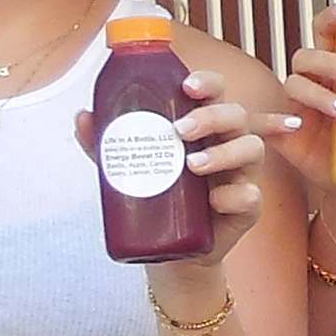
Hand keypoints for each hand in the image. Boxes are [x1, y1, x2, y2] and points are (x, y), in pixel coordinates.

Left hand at [70, 71, 277, 243]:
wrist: (168, 253)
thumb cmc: (156, 198)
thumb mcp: (125, 168)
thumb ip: (106, 144)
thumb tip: (82, 117)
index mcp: (203, 127)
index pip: (215, 92)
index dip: (208, 82)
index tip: (186, 86)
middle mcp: (227, 144)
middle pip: (236, 114)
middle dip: (211, 116)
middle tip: (180, 130)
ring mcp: (240, 176)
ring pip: (252, 149)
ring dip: (225, 152)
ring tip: (192, 165)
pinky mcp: (246, 209)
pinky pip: (252, 197)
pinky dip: (236, 195)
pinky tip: (214, 201)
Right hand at [262, 6, 335, 207]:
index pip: (328, 33)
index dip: (332, 18)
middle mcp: (313, 82)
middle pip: (308, 56)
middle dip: (330, 61)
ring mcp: (296, 107)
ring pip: (294, 85)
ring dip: (318, 95)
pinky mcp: (284, 136)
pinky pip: (265, 122)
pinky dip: (274, 120)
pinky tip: (293, 124)